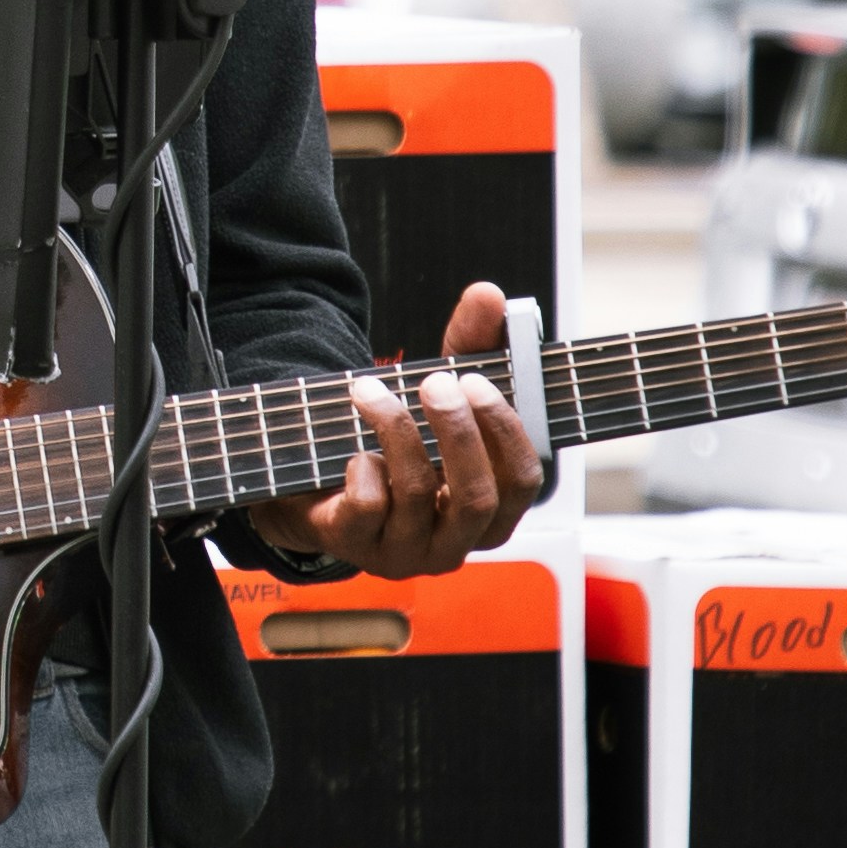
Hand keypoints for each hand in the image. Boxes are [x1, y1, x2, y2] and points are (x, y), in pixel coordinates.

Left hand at [267, 281, 545, 576]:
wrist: (321, 487)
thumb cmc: (400, 443)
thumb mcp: (439, 392)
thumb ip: (470, 343)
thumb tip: (489, 294)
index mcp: (492, 511)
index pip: (525, 482)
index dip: (505, 431)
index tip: (475, 380)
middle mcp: (457, 542)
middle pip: (476, 496)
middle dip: (456, 431)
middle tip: (433, 382)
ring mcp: (408, 552)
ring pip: (417, 494)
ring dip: (395, 428)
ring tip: (369, 388)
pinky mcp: (358, 548)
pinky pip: (367, 508)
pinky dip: (362, 468)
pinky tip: (354, 451)